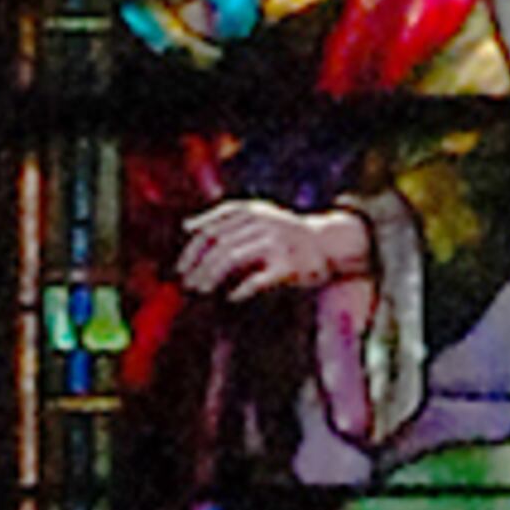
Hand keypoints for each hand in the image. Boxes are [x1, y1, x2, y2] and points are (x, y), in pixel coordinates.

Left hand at [175, 197, 374, 302]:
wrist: (328, 243)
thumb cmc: (285, 232)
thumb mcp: (258, 216)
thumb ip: (224, 218)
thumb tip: (186, 226)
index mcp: (252, 211)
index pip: (211, 229)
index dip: (192, 250)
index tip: (180, 268)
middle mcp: (263, 222)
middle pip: (218, 244)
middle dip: (198, 267)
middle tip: (188, 285)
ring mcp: (276, 243)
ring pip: (232, 258)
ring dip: (211, 277)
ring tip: (202, 291)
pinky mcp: (287, 266)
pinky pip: (256, 280)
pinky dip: (239, 290)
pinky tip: (231, 298)